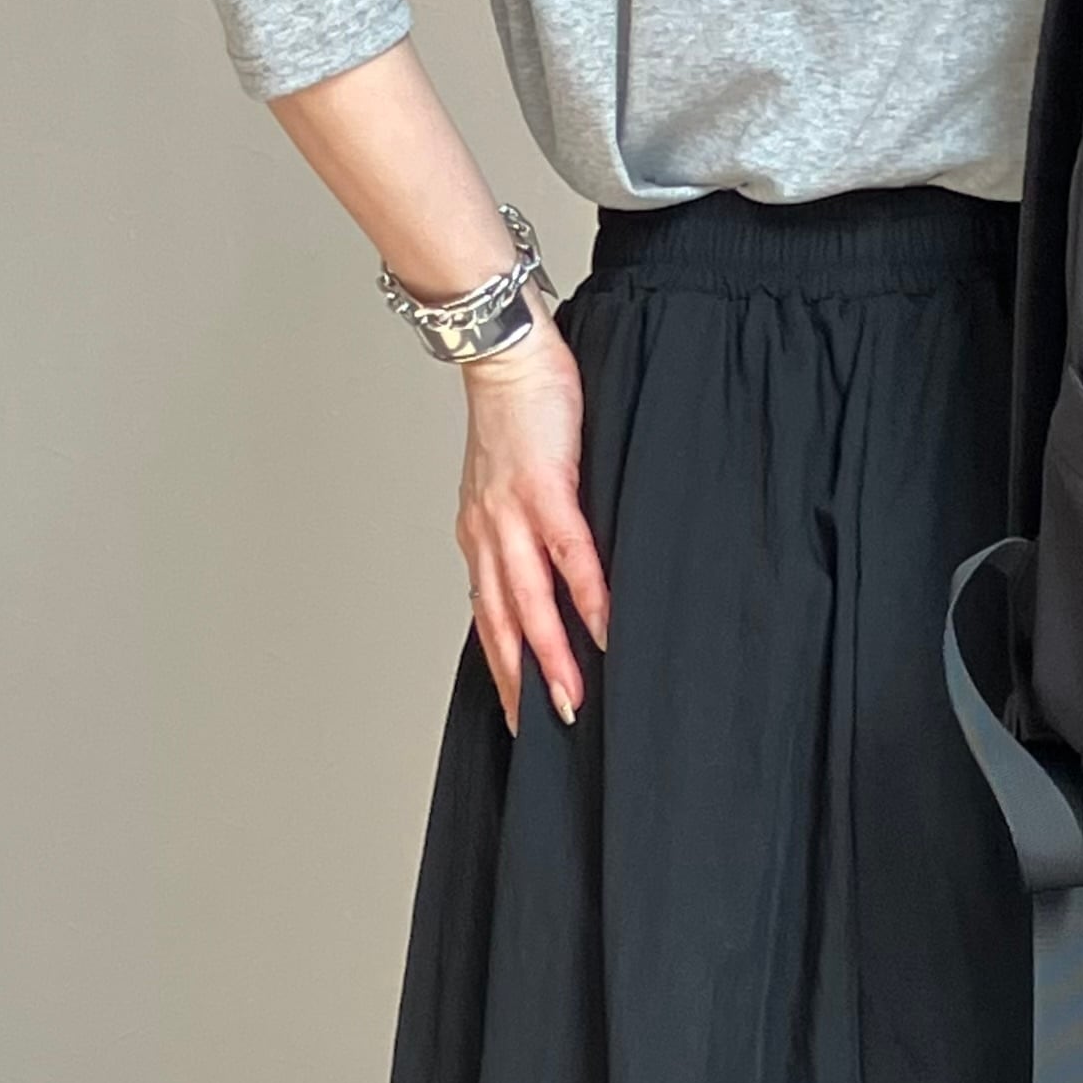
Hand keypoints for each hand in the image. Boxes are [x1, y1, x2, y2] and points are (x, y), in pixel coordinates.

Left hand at [458, 305, 608, 732]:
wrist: (504, 350)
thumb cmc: (519, 414)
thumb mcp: (514, 485)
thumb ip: (528, 534)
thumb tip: (557, 582)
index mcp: (481, 538)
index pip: (488, 618)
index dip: (503, 670)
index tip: (520, 716)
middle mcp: (488, 535)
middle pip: (502, 626)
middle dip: (522, 683)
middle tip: (543, 731)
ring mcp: (512, 514)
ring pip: (528, 602)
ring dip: (550, 657)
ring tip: (571, 700)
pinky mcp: (545, 488)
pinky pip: (567, 556)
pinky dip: (585, 597)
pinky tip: (601, 630)